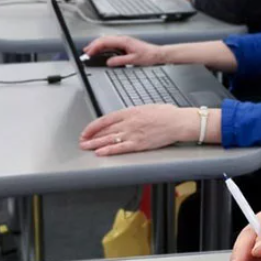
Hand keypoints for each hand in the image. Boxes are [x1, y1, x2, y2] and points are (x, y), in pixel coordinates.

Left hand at [79, 104, 198, 155]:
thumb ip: (133, 113)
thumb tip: (124, 118)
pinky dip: (109, 150)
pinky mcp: (139, 144)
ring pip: (109, 139)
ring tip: (86, 148)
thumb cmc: (167, 114)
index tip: (86, 131)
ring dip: (95, 144)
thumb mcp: (146, 108)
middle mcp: (128, 122)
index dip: (93, 126)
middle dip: (91, 137)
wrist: (178, 122)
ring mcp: (133, 134)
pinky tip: (101, 153)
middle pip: (105, 130)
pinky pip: (120, 148)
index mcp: (129, 112)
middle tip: (82, 141)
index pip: (105, 119)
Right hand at [83, 34, 163, 66]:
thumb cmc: (149, 55)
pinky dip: (103, 47)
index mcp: (123, 41)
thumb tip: (109, 62)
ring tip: (90, 51)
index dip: (95, 47)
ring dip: (97, 45)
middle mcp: (122, 39)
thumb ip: (120, 61)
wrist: (157, 54)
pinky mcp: (124, 45)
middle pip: (104, 40)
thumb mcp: (134, 60)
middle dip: (93, 45)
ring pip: (106, 41)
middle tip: (85, 52)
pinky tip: (101, 51)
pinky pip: (111, 44)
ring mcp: (123, 41)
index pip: (105, 42)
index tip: (89, 53)